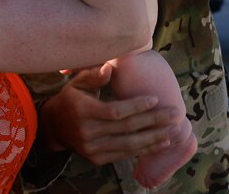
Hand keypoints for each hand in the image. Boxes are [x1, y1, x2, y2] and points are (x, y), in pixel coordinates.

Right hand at [38, 63, 176, 164]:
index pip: (114, 111)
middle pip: (126, 128)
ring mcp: (91, 148)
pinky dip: (143, 149)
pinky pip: (124, 154)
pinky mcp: (96, 159)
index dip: (136, 106)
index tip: (155, 99)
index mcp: (82, 111)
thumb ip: (93, 75)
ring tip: (171, 131)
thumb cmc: (71, 98)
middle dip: (152, 121)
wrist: (54, 126)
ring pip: (128, 145)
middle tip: (174, 114)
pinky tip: (159, 143)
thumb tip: (109, 69)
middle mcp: (86, 132)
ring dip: (153, 138)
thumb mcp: (77, 83)